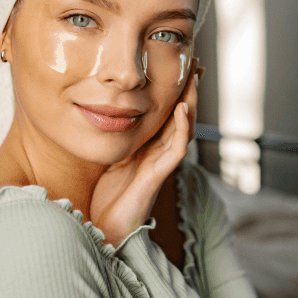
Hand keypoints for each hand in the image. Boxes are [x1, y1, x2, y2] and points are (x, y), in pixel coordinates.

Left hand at [90, 68, 199, 246]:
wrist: (105, 231)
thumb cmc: (106, 200)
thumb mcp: (109, 160)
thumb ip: (114, 140)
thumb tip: (101, 114)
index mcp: (149, 148)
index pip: (167, 114)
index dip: (175, 92)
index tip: (180, 67)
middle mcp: (159, 154)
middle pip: (182, 117)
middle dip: (189, 92)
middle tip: (196, 66)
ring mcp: (161, 165)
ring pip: (184, 129)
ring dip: (191, 104)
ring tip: (194, 80)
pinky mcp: (158, 176)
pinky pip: (176, 149)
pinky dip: (181, 128)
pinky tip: (182, 109)